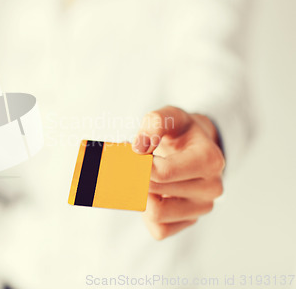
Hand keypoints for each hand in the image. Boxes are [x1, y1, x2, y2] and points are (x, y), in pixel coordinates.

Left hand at [132, 106, 224, 239]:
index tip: (135, 152)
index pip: (162, 172)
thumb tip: (139, 147)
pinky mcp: (190, 222)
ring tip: (143, 178)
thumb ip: (155, 123)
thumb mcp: (171, 115)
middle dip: (136, 175)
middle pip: (154, 190)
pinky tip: (151, 194)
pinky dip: (147, 214)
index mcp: (210, 160)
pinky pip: (159, 229)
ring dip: (141, 195)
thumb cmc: (181, 133)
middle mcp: (211, 188)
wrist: (195, 148)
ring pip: (156, 214)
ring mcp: (202, 208)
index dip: (139, 164)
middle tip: (132, 162)